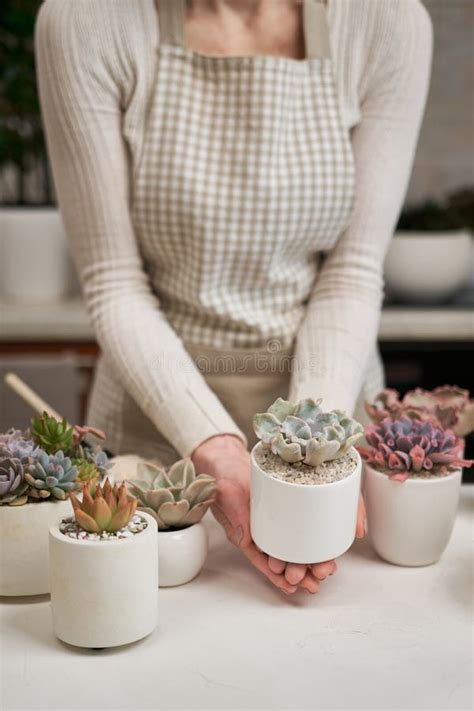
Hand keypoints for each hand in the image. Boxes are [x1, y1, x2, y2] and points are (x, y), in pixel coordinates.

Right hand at [192, 435, 354, 593]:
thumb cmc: (221, 474)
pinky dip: (309, 537)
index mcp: (244, 532)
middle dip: (300, 570)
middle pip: (281, 556)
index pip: (262, 559)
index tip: (292, 585)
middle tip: (319, 577)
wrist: (226, 456)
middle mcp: (259, 529)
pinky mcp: (283, 505)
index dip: (276, 575)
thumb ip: (234, 513)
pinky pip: (297, 525)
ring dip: (308, 558)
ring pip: (292, 544)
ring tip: (326, 569)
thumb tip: (245, 538)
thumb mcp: (226, 492)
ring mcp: (272, 518)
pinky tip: (322, 545)